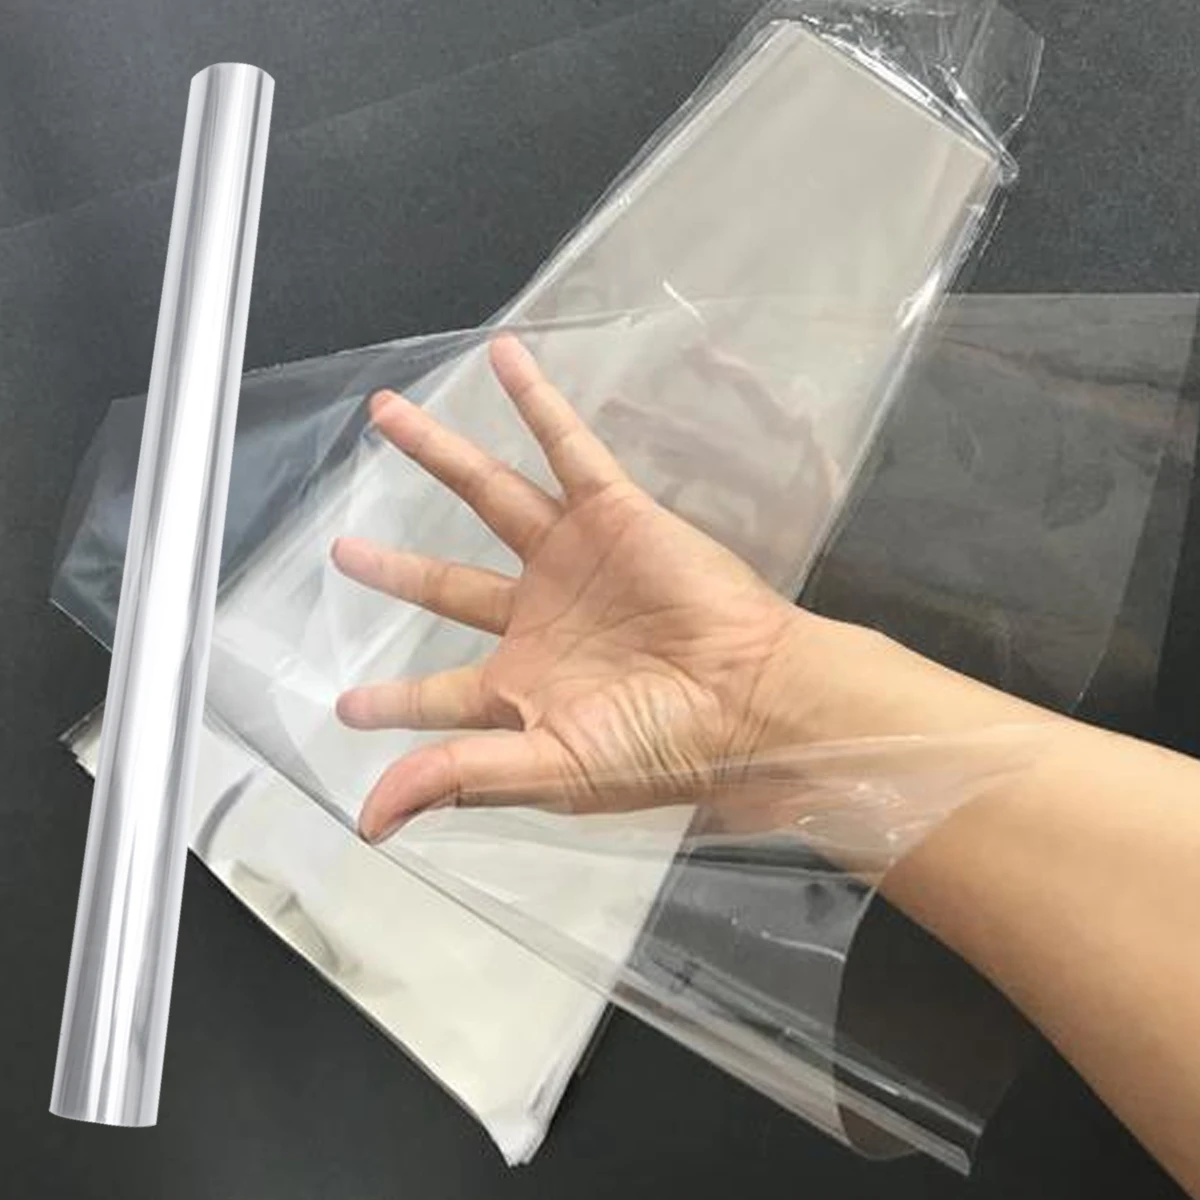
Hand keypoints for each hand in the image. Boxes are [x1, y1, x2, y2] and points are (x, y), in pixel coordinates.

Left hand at [333, 336, 822, 839]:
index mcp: (521, 688)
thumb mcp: (550, 771)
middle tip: (343, 551)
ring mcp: (571, 559)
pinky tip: (503, 359)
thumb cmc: (658, 745)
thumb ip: (456, 777)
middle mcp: (536, 618)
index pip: (439, 695)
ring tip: (388, 415)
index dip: (394, 703)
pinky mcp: (610, 513)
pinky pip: (565, 445)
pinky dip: (535, 403)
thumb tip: (370, 819)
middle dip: (394, 568)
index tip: (348, 706)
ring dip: (438, 453)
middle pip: (445, 585)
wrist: (751, 698)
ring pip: (487, 495)